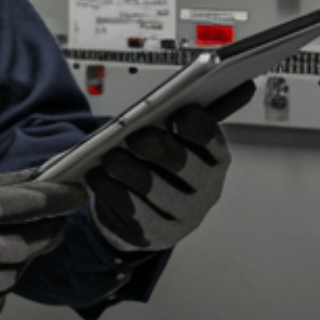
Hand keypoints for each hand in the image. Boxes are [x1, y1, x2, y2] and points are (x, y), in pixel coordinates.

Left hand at [88, 81, 254, 252]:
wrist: (145, 215)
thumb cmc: (160, 166)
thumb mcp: (174, 140)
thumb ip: (184, 115)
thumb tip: (222, 83)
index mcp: (215, 160)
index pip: (212, 139)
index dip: (197, 125)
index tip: (178, 112)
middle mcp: (206, 190)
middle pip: (183, 164)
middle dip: (156, 146)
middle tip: (134, 136)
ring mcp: (184, 217)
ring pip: (155, 189)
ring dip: (128, 168)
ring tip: (109, 157)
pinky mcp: (156, 235)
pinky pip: (132, 212)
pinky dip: (111, 191)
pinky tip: (97, 176)